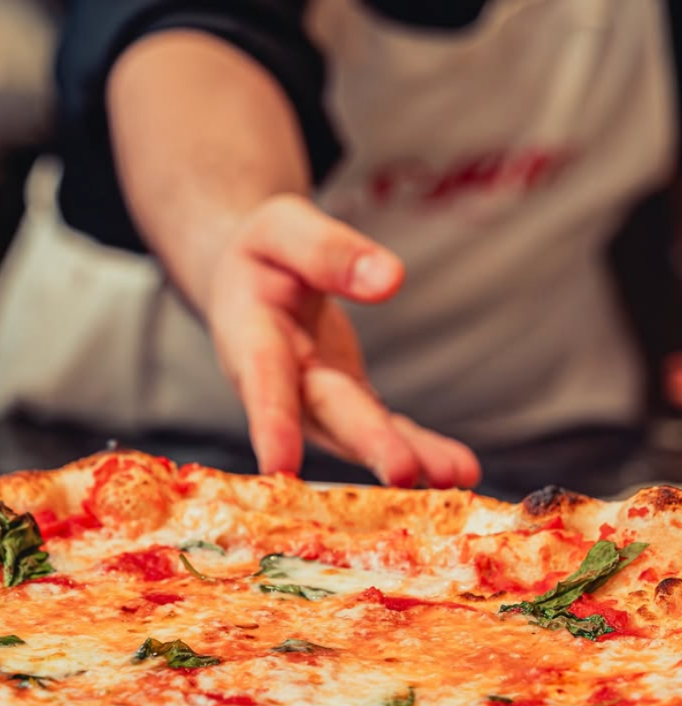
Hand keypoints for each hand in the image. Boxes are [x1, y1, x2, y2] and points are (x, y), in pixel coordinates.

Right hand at [205, 195, 481, 488]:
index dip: (271, 423)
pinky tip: (457, 468)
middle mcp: (282, 384)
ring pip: (359, 435)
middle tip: (405, 473)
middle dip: (366, 444)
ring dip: (405, 457)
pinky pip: (385, 430)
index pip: (262, 380)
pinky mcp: (349, 406)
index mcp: (250, 336)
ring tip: (453, 476)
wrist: (248, 285)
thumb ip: (328, 251)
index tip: (281, 465)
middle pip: (325, 415)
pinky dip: (420, 449)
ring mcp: (315, 404)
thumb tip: (390, 279)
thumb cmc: (262, 254)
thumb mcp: (283, 229)